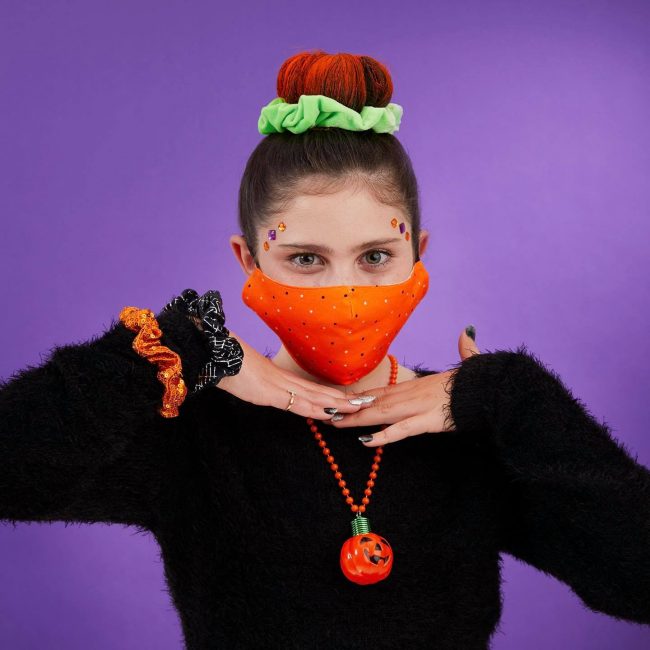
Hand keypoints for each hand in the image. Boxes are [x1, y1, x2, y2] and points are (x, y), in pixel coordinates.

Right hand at [216, 331, 368, 419]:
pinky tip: (329, 413)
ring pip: (316, 396)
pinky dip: (316, 408)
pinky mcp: (272, 393)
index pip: (313, 388)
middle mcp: (286, 381)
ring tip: (358, 407)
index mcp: (282, 378)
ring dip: (338, 404)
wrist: (218, 355)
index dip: (332, 394)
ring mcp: (280, 386)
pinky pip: (298, 403)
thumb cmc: (231, 365)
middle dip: (344, 399)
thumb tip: (270, 389)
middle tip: (366, 402)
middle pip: (321, 391)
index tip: (349, 398)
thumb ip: (265, 386)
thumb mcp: (252, 379)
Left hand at [328, 326, 480, 446]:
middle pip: (375, 401)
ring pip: (381, 413)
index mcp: (416, 384)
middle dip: (349, 408)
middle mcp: (411, 394)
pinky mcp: (427, 421)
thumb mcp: (469, 363)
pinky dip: (383, 436)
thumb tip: (467, 332)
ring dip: (356, 420)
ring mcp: (417, 407)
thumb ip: (464, 350)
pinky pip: (401, 430)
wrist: (490, 388)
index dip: (361, 396)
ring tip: (335, 424)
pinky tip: (366, 442)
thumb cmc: (479, 380)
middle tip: (326, 413)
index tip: (342, 400)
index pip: (383, 391)